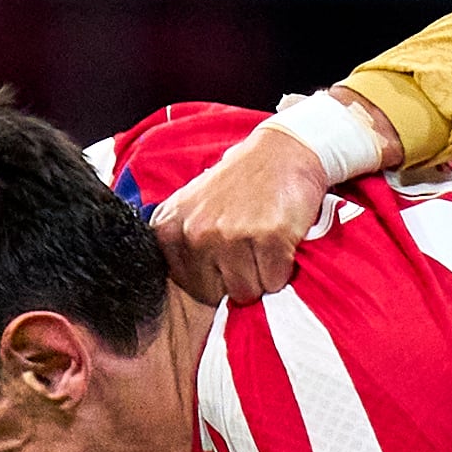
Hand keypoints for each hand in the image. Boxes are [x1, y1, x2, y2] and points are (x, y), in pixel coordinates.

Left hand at [150, 88, 395, 305]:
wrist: (283, 153)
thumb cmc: (239, 185)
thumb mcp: (192, 208)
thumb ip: (181, 246)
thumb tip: (190, 298)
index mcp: (168, 228)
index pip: (190, 287)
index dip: (214, 278)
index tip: (225, 253)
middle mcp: (194, 232)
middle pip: (217, 294)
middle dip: (236, 280)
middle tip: (248, 248)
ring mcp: (231, 234)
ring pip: (247, 291)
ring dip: (261, 275)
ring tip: (264, 243)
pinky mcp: (269, 237)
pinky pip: (274, 281)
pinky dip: (283, 268)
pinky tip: (280, 240)